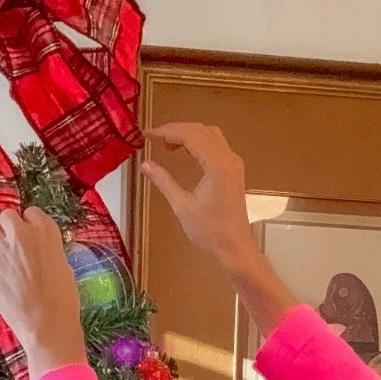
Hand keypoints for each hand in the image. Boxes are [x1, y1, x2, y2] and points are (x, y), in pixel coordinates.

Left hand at [0, 208, 86, 379]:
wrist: (47, 325)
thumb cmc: (63, 300)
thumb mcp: (64, 267)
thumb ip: (48, 251)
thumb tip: (38, 251)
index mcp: (46, 231)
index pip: (31, 213)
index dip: (29, 225)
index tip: (30, 236)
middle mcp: (22, 233)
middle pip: (6, 216)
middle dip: (9, 229)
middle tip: (14, 246)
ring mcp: (1, 249)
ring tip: (2, 260)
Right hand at [142, 123, 256, 273]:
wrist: (235, 249)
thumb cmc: (210, 232)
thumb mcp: (182, 206)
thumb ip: (164, 181)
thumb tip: (146, 165)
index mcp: (217, 164)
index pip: (190, 135)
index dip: (167, 131)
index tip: (148, 135)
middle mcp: (229, 158)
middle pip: (201, 130)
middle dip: (176, 130)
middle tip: (155, 139)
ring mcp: (234, 164)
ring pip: (210, 135)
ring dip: (188, 134)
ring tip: (168, 145)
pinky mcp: (234, 171)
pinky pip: (216, 146)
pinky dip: (199, 143)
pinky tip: (186, 152)